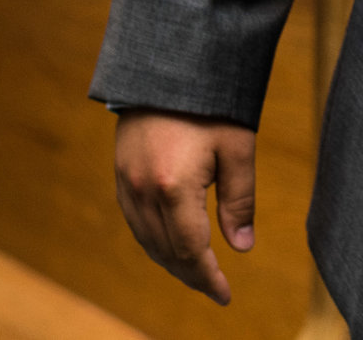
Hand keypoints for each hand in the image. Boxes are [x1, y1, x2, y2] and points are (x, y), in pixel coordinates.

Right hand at [113, 110, 255, 304]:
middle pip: (166, 251)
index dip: (208, 277)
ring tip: (197, 273)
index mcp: (174, 187)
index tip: (225, 296)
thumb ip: (240, 201)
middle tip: (215, 288)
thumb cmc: (212, 103)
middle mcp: (143, 190)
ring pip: (146, 240)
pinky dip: (153, 241)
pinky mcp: (121, 173)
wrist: (168, 66)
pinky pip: (135, 221)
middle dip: (191, 274)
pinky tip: (170, 244)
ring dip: (171, 261)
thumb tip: (242, 247)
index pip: (190, 250)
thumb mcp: (238, 148)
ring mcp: (126, 183)